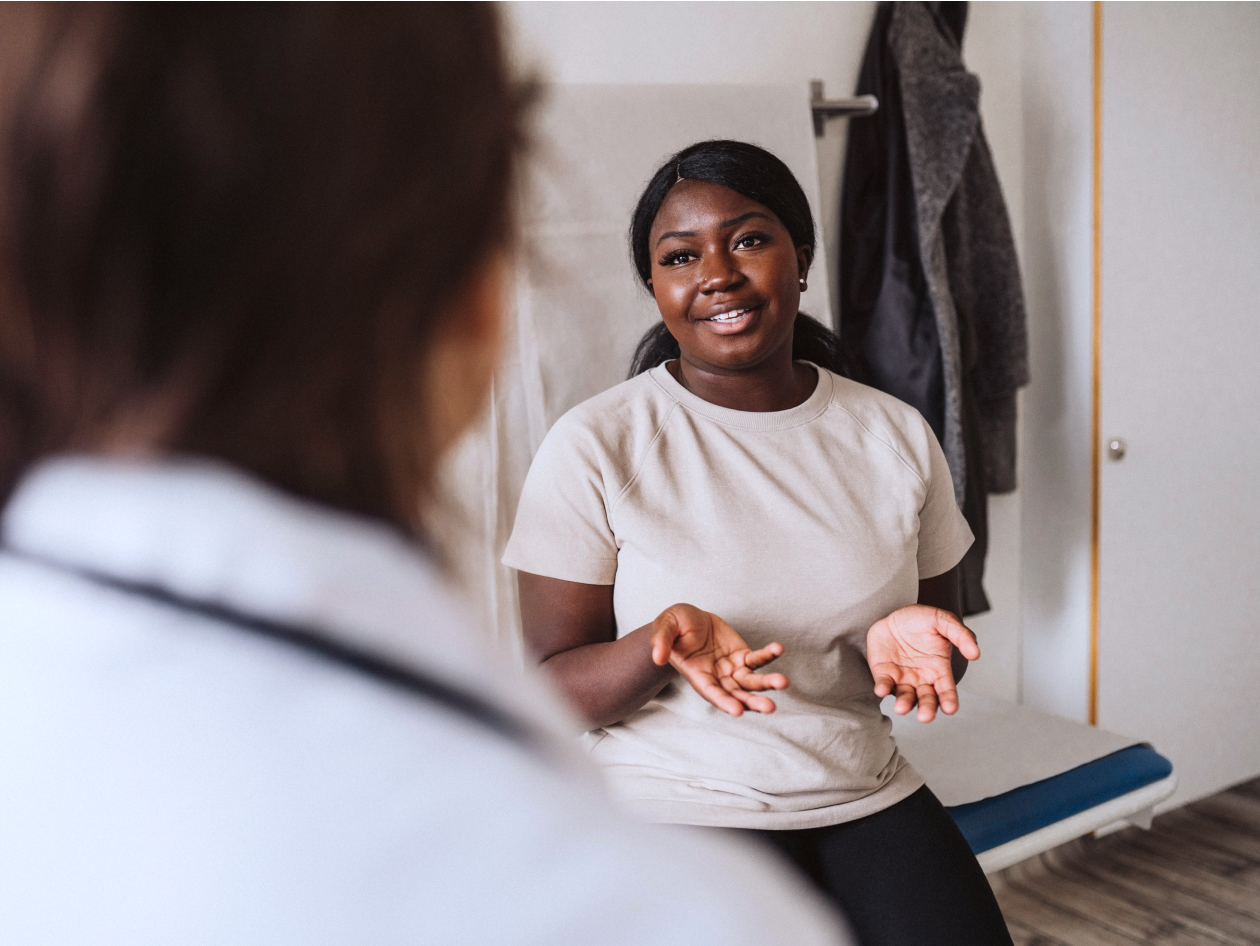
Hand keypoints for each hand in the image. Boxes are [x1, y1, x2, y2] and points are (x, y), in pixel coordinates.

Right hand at [649, 604, 787, 715]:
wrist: (688, 620)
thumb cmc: (673, 627)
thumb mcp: (664, 627)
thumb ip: (661, 641)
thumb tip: (657, 657)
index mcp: (697, 675)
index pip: (711, 692)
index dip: (724, 702)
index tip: (737, 711)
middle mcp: (717, 678)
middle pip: (736, 695)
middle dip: (752, 702)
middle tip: (769, 708)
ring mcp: (732, 669)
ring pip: (751, 681)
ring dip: (767, 683)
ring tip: (782, 682)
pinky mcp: (743, 656)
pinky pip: (758, 658)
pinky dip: (769, 655)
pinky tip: (778, 648)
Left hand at [867, 605, 979, 721]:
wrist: (895, 614)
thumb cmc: (921, 620)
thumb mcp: (943, 621)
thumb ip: (960, 635)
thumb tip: (976, 654)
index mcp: (939, 670)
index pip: (946, 690)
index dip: (949, 700)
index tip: (950, 709)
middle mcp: (922, 679)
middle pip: (927, 700)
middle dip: (927, 709)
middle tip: (925, 716)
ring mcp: (902, 678)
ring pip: (905, 697)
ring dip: (904, 704)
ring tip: (902, 708)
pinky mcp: (883, 673)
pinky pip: (883, 684)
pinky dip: (883, 688)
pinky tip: (882, 690)